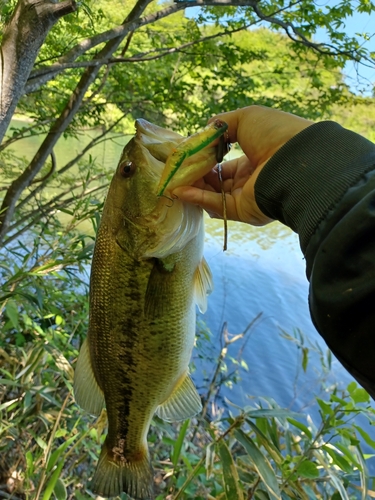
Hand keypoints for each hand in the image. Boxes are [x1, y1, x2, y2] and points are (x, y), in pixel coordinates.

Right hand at [172, 105, 313, 225]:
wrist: (293, 158)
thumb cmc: (274, 133)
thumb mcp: (246, 118)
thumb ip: (223, 124)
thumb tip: (206, 129)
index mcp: (254, 159)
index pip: (225, 161)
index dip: (206, 158)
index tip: (188, 155)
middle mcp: (250, 179)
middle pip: (216, 179)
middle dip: (196, 174)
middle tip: (177, 168)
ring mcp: (246, 197)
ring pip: (213, 193)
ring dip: (193, 186)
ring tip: (173, 178)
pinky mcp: (242, 211)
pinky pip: (215, 205)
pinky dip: (197, 198)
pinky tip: (179, 190)